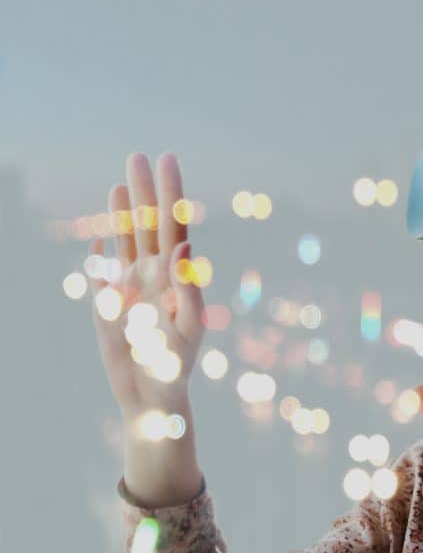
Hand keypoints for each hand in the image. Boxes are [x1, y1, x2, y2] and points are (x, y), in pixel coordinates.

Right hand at [87, 153, 205, 416]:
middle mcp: (155, 275)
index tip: (167, 160)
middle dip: (144, 191)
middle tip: (137, 156)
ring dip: (122, 213)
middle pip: (149, 224)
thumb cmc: (177, 365)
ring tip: (119, 182)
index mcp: (177, 275)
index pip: (174, 225)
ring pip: (126, 241)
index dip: (171, 193)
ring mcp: (132, 287)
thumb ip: (188, 287)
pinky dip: (101, 252)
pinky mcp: (110, 304)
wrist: (151, 396)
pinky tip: (101, 233)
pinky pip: (103, 272)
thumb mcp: (189, 326)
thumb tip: (184, 246)